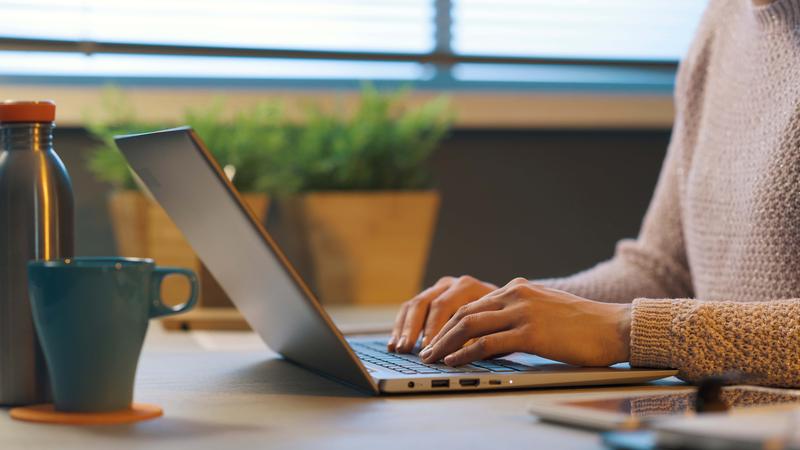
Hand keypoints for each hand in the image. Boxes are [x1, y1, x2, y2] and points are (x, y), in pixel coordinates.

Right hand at [388, 275, 496, 352]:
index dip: (433, 329)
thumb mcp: (495, 327)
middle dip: (414, 329)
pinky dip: (401, 328)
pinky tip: (394, 344)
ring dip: (404, 329)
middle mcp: (450, 284)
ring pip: (414, 305)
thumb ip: (478, 337)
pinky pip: (409, 310)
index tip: (429, 350)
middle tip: (407, 349)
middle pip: (425, 303)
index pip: (444, 306)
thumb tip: (458, 354)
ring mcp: (437, 289)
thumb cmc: (500, 320)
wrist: (505, 305)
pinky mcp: (428, 298)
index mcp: (467, 286)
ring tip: (398, 349)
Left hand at [419, 278, 631, 366]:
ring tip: (432, 357)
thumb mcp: (544, 311)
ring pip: (471, 325)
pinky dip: (467, 352)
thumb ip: (519, 315)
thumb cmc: (583, 325)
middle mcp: (516, 295)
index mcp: (517, 289)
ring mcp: (523, 312)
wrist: (615, 326)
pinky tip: (456, 361)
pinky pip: (489, 342)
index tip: (436, 338)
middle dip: (441, 333)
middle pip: (465, 313)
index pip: (473, 304)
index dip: (449, 323)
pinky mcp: (531, 332)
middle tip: (426, 350)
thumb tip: (496, 334)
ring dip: (447, 343)